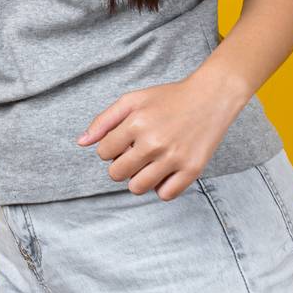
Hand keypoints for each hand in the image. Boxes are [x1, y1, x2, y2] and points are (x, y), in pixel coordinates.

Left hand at [78, 72, 247, 200]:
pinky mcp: (193, 169)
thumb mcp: (132, 100)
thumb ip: (104, 120)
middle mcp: (154, 142)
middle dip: (120, 166)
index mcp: (136, 123)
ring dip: (137, 180)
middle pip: (117, 174)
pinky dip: (161, 188)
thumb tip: (81, 142)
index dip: (109, 148)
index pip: (104, 152)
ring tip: (146, 165)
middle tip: (133, 155)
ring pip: (138, 188)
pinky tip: (164, 172)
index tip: (122, 142)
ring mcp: (174, 158)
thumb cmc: (168, 99)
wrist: (210, 98)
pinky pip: (165, 195)